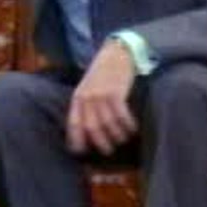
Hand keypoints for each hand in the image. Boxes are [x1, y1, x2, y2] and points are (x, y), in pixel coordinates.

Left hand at [67, 40, 138, 154]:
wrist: (116, 53)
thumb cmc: (103, 73)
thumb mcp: (88, 87)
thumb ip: (86, 104)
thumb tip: (88, 129)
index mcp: (78, 97)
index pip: (74, 123)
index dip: (76, 139)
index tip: (79, 152)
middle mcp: (87, 97)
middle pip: (92, 127)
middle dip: (100, 142)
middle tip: (108, 151)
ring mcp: (101, 95)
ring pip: (108, 124)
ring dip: (117, 135)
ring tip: (123, 138)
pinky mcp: (115, 93)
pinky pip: (121, 116)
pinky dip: (128, 125)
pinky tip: (132, 129)